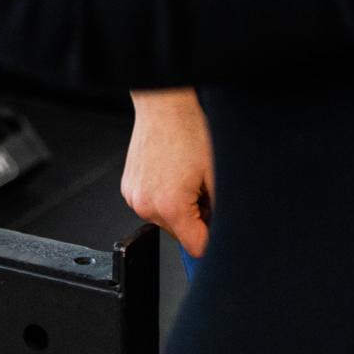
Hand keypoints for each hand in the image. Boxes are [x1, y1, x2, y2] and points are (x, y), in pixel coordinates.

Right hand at [121, 88, 213, 258]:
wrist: (164, 105)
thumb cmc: (188, 130)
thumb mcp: (216, 173)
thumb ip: (222, 210)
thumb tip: (225, 230)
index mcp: (170, 207)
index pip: (196, 247)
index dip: (212, 238)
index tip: (218, 223)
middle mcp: (146, 206)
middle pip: (179, 234)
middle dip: (196, 218)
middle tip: (203, 189)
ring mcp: (133, 197)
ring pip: (165, 220)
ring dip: (180, 208)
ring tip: (186, 178)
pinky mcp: (128, 188)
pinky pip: (151, 204)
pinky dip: (164, 196)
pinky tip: (173, 173)